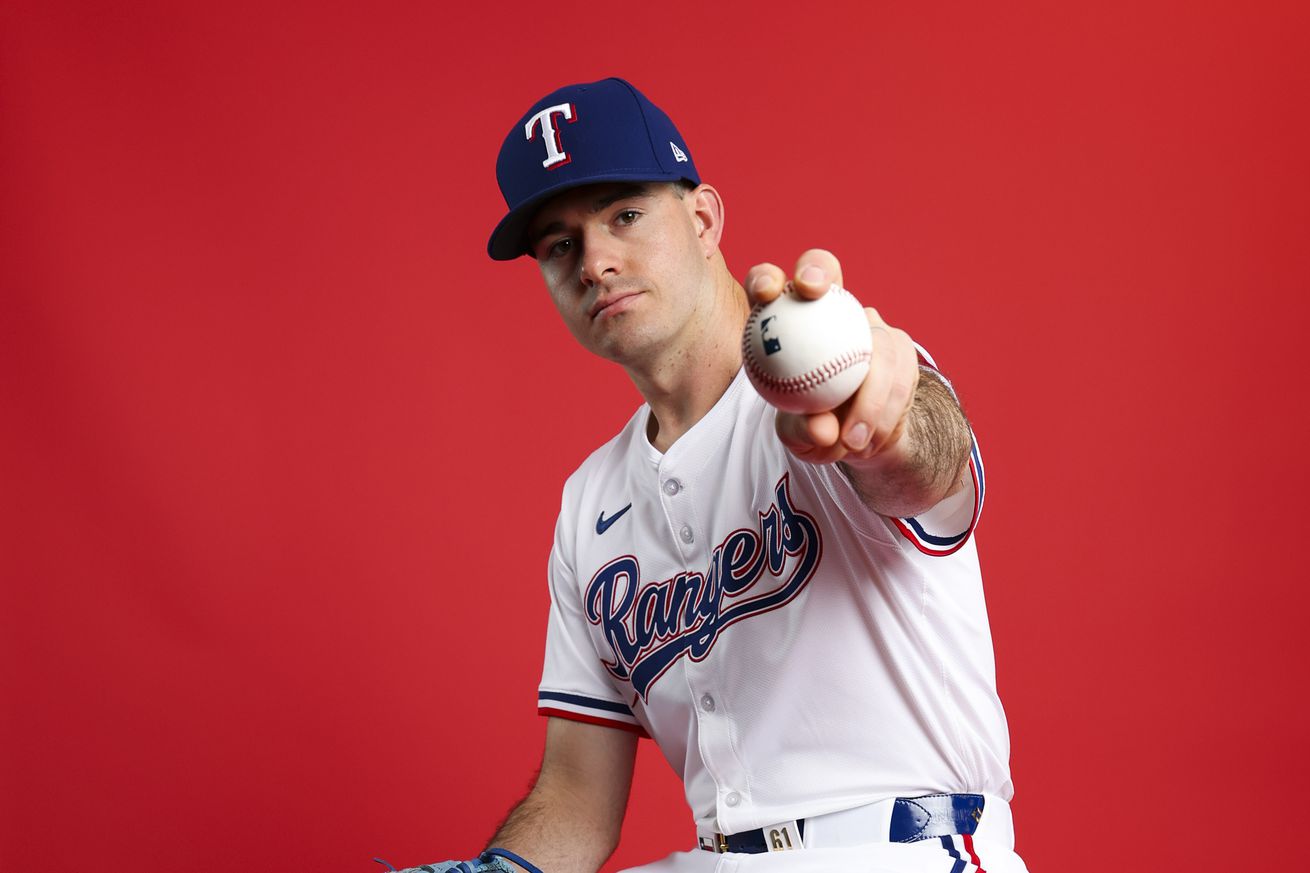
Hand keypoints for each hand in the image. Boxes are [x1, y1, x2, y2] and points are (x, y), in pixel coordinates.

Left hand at [743, 249, 919, 464]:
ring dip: (867, 394)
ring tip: (851, 440)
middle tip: (812, 291)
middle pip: (825, 269)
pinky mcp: (898, 345)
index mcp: (785, 320)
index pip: (769, 285)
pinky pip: (899, 374)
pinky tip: (870, 441)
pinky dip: (884, 412)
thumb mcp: (798, 434)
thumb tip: (823, 428)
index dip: (765, 279)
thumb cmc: (812, 426)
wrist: (857, 439)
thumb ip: (803, 428)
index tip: (767, 294)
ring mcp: (866, 323)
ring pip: (872, 336)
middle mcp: (828, 309)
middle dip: (817, 269)